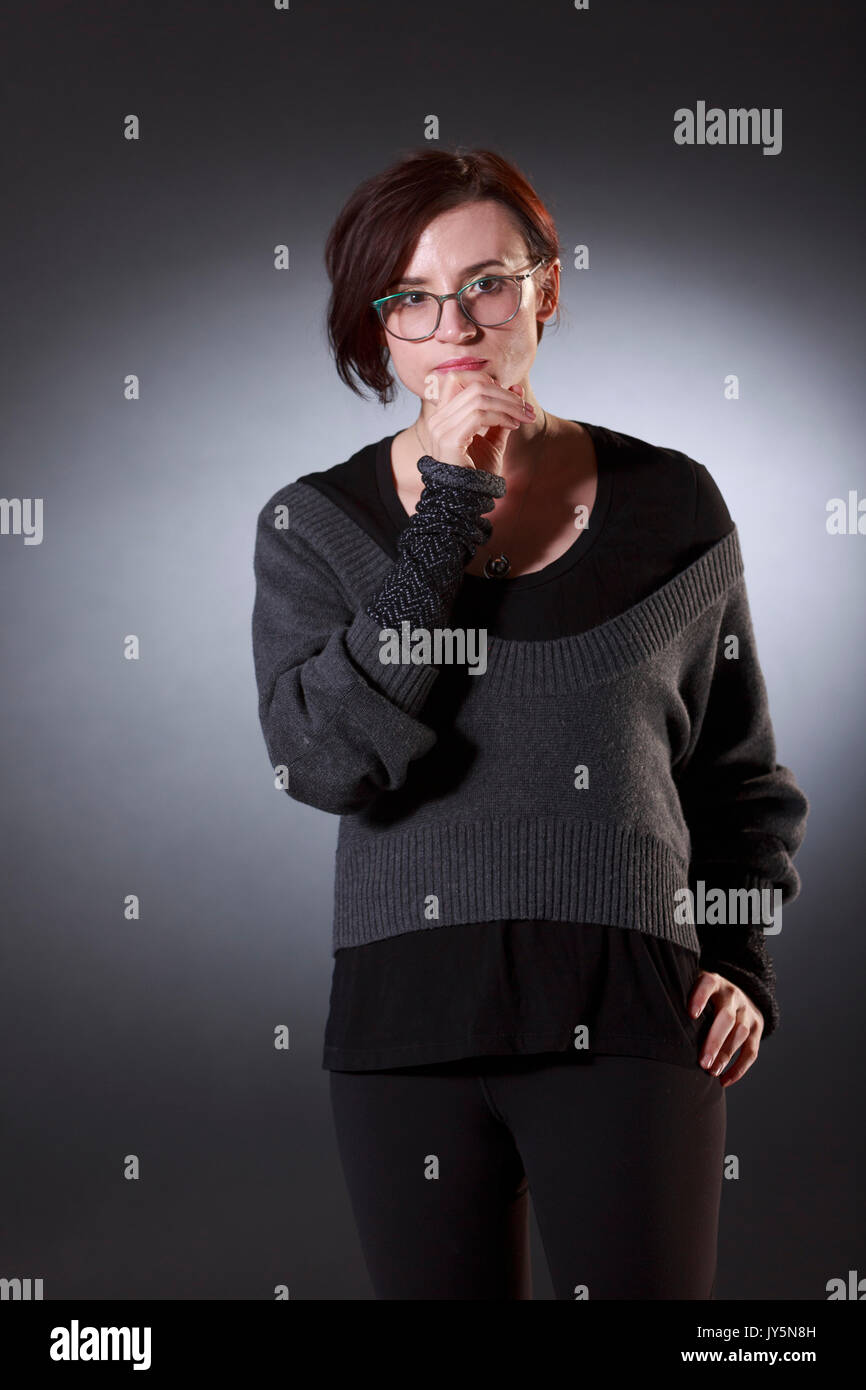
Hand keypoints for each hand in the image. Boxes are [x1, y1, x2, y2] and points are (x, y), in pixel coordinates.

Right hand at [419, 369, 531, 472]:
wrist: (467, 500)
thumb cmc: (477, 472)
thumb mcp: (493, 439)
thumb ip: (501, 414)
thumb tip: (516, 388)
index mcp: (443, 414)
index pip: (459, 377)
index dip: (488, 380)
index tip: (512, 396)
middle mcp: (438, 418)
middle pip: (474, 384)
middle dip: (506, 394)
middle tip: (525, 408)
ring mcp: (441, 428)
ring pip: (479, 397)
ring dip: (508, 405)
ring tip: (523, 417)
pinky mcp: (449, 439)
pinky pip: (478, 414)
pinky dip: (500, 416)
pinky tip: (513, 425)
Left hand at [688, 970, 764, 1087]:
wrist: (737, 994)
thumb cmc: (703, 996)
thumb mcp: (692, 987)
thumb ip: (679, 996)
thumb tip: (654, 1015)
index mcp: (714, 982)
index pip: (708, 984)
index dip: (700, 997)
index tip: (691, 1014)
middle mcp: (733, 995)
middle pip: (726, 1017)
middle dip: (714, 1041)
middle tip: (702, 1062)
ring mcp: (747, 1011)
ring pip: (740, 1034)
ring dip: (726, 1056)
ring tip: (711, 1072)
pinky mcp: (757, 1028)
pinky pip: (751, 1051)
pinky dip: (739, 1068)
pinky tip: (724, 1080)